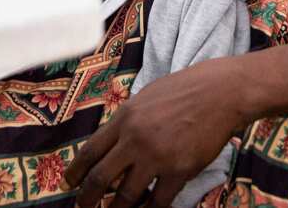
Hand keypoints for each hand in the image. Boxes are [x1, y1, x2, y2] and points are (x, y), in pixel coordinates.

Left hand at [65, 60, 245, 207]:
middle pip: (100, 178)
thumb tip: (111, 144)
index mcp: (124, 118)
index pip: (89, 151)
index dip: (74, 173)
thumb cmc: (184, 90)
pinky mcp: (179, 170)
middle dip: (87, 199)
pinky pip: (158, 201)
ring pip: (126, 196)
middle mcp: (135, 139)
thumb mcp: (145, 98)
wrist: (220, 92)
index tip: (67, 185)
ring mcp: (157, 156)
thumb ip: (127, 122)